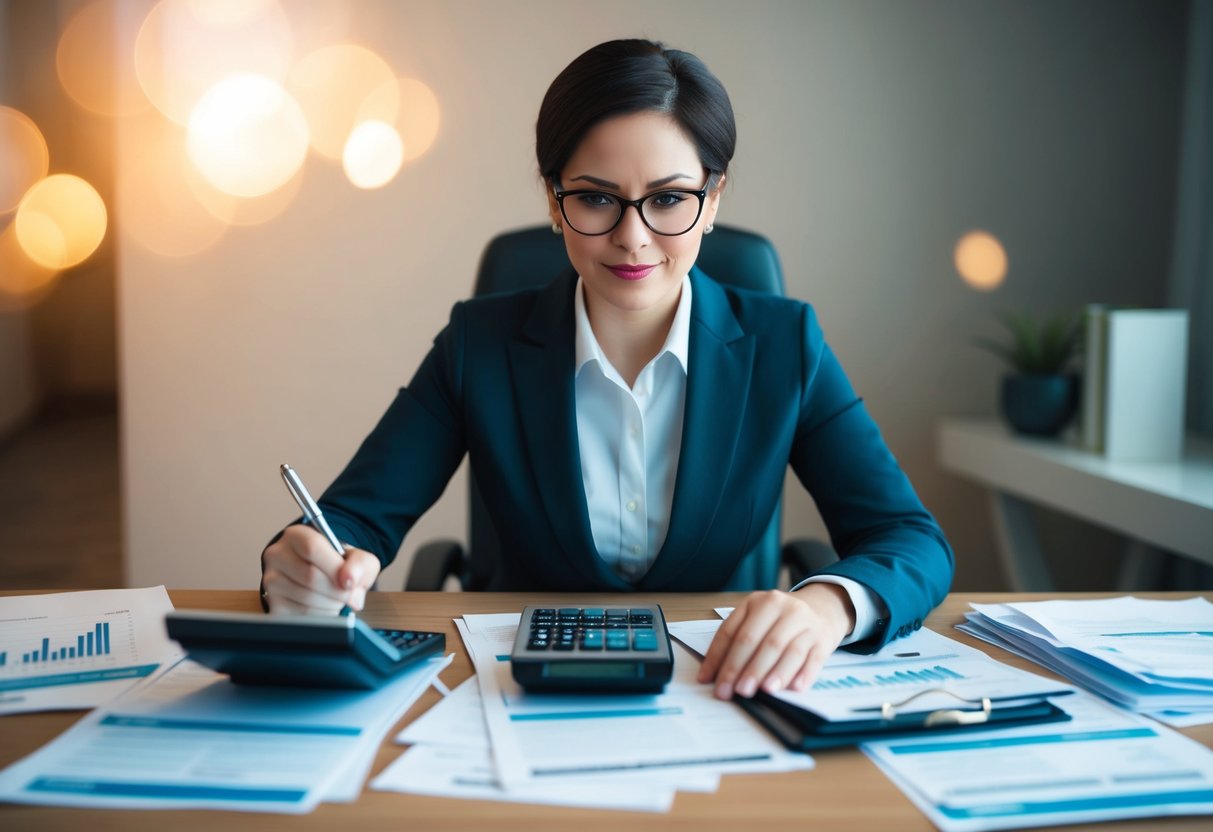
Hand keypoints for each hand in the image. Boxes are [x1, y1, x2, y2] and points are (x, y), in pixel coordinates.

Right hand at [260, 524, 380, 613]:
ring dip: (331, 604)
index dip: (335, 567)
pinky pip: (301, 614)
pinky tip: (325, 606)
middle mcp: (277, 555)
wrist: (324, 579)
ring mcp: (271, 581)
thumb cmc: (338, 565)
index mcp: (296, 535)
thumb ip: (359, 564)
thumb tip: (349, 582)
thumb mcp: (356, 557)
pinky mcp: (273, 605)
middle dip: (337, 590)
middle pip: (310, 576)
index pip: (312, 547)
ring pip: (306, 598)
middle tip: (348, 593)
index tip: (350, 581)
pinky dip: (321, 615)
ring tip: (337, 598)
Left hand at [696, 583, 854, 699]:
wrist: (822, 607)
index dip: (718, 657)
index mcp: (758, 602)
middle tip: (735, 690)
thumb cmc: (782, 619)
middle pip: (758, 640)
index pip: (732, 631)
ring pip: (786, 649)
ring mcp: (805, 622)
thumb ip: (737, 640)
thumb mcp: (757, 618)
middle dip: (744, 668)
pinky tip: (794, 688)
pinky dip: (803, 674)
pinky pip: (813, 658)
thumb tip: (714, 674)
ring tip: (762, 691)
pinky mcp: (823, 639)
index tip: (709, 680)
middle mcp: (782, 608)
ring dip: (773, 672)